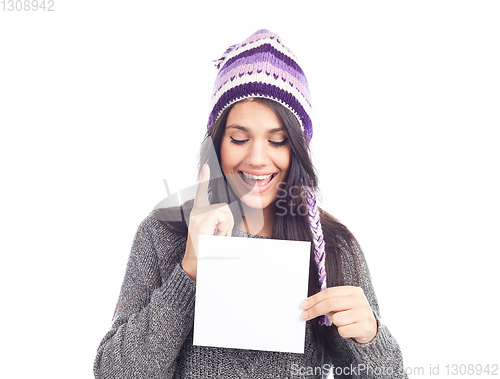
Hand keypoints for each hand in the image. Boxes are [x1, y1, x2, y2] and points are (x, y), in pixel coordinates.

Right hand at [181, 164, 234, 280]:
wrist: (194, 266)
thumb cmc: (205, 252)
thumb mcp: (213, 236)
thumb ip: (218, 225)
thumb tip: (228, 222)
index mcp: (199, 215)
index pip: (201, 194)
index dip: (204, 180)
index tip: (206, 167)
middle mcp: (197, 212)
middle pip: (224, 207)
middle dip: (228, 223)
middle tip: (219, 236)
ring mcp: (199, 215)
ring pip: (225, 212)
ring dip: (226, 227)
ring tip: (216, 238)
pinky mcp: (203, 219)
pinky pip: (222, 217)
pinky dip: (223, 228)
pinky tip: (214, 237)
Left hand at [300, 286, 377, 343]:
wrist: (371, 328)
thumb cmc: (352, 313)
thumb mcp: (342, 304)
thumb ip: (328, 302)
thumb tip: (308, 305)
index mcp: (353, 291)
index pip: (329, 293)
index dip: (314, 299)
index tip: (303, 305)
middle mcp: (360, 300)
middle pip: (330, 303)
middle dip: (315, 310)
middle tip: (305, 315)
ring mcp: (363, 314)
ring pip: (336, 319)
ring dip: (334, 322)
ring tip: (343, 322)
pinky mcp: (364, 328)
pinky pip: (343, 331)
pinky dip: (342, 332)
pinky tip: (349, 329)